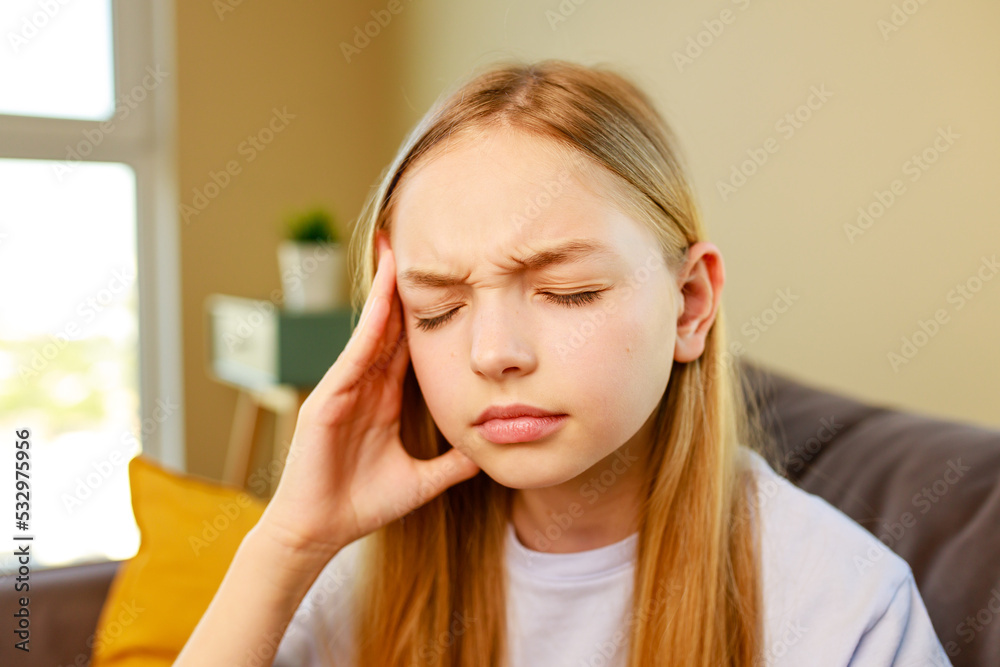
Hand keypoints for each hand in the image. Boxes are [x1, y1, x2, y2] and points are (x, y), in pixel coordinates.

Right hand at [256, 231, 480, 559]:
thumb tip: (487, 453)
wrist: (320, 532)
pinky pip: (353, 356)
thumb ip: (451, 465)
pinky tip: (385, 300)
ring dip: (384, 293)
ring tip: (397, 253)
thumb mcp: (420, 480)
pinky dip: (369, 327)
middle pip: (387, 327)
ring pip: (369, 332)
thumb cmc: (361, 505)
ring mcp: (342, 390)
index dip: (423, 314)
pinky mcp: (325, 400)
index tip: (443, 281)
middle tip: (416, 244)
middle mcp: (362, 387)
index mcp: (382, 400)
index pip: (405, 346)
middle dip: (401, 288)